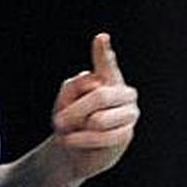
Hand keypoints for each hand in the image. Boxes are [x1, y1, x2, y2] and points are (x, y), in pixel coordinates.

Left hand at [50, 33, 139, 182]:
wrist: (75, 148)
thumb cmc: (70, 120)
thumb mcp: (64, 100)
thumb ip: (73, 88)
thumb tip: (94, 89)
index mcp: (106, 78)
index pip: (106, 64)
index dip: (103, 52)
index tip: (101, 38)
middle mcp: (123, 91)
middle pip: (100, 96)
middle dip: (76, 111)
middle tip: (57, 121)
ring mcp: (129, 112)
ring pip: (100, 119)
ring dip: (78, 127)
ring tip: (68, 132)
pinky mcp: (127, 133)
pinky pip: (103, 136)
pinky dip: (83, 139)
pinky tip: (72, 140)